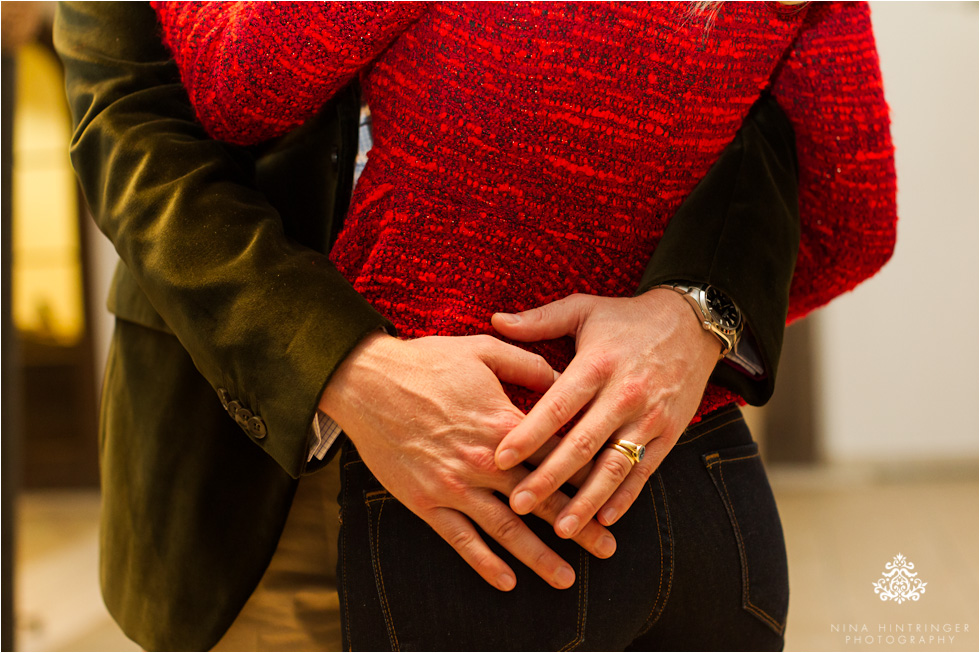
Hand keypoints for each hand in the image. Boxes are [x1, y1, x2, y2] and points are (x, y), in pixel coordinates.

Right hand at [319, 332, 617, 591]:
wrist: (366, 382)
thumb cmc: (426, 362)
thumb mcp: (484, 349)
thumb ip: (528, 364)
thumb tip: (562, 377)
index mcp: (504, 425)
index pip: (556, 458)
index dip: (587, 479)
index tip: (611, 497)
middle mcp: (485, 462)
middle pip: (540, 501)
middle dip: (576, 527)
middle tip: (606, 550)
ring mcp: (454, 486)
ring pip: (505, 529)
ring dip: (537, 556)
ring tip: (566, 579)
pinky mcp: (426, 501)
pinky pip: (460, 539)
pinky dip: (483, 563)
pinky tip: (506, 582)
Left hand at [491, 289, 720, 538]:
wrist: (694, 323)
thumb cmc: (628, 317)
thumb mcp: (584, 308)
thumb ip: (539, 320)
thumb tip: (495, 320)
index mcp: (597, 364)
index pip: (557, 406)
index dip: (528, 434)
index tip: (499, 458)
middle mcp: (624, 395)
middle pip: (581, 444)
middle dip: (548, 478)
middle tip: (517, 503)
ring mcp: (649, 418)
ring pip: (614, 466)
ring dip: (587, 500)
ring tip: (560, 527)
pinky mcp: (669, 433)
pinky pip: (644, 471)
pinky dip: (625, 497)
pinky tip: (603, 519)